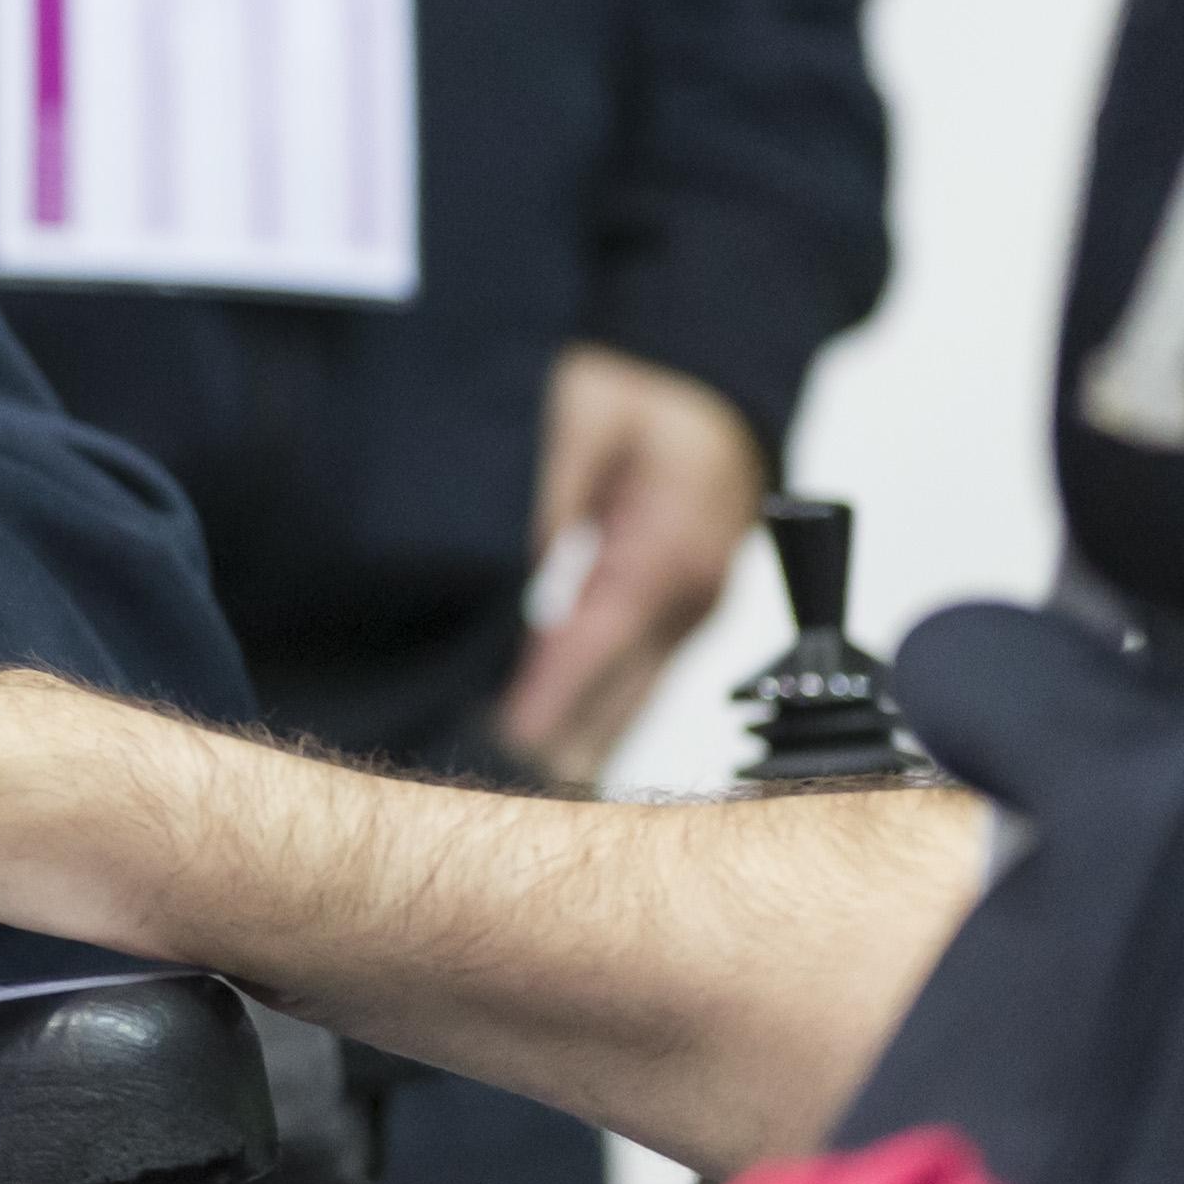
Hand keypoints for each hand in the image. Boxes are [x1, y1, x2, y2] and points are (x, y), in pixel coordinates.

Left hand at [500, 342, 768, 786]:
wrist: (713, 384)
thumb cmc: (642, 392)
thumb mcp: (579, 412)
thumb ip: (545, 491)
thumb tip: (508, 570)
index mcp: (664, 553)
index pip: (593, 647)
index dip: (543, 703)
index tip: (493, 748)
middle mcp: (687, 603)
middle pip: (615, 703)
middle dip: (550, 746)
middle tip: (471, 794)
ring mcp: (689, 619)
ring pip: (627, 709)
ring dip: (569, 745)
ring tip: (496, 798)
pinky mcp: (677, 623)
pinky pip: (631, 687)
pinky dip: (587, 719)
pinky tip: (542, 755)